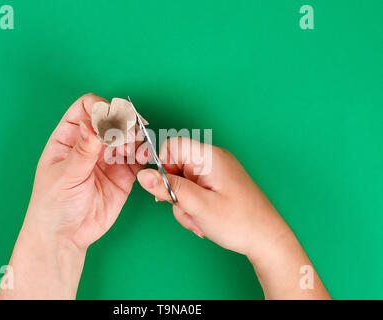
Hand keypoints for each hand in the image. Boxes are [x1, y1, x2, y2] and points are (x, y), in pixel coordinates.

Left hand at [0, 93, 142, 298]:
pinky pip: (138, 157)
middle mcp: (91, 144)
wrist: (66, 237)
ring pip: (128, 135)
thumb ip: (82, 151)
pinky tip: (142, 156)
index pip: (86, 108)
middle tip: (127, 135)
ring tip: (133, 150)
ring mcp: (108, 158)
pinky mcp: (123, 174)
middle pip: (112, 119)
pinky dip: (144, 153)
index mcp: (69, 137)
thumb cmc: (54, 205)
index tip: (110, 122)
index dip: (100, 109)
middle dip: (123, 122)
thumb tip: (92, 124)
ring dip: (135, 137)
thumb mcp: (65, 176)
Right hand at [137, 137, 329, 298]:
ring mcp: (216, 173)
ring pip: (183, 182)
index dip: (162, 166)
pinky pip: (194, 190)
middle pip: (176, 166)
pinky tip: (203, 220)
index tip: (164, 189)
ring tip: (199, 219)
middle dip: (175, 192)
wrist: (267, 240)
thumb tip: (143, 175)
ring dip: (184, 204)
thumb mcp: (198, 206)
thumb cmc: (240, 222)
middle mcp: (213, 160)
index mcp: (210, 157)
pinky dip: (193, 206)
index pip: (173, 146)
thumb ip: (169, 188)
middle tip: (187, 210)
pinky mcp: (217, 184)